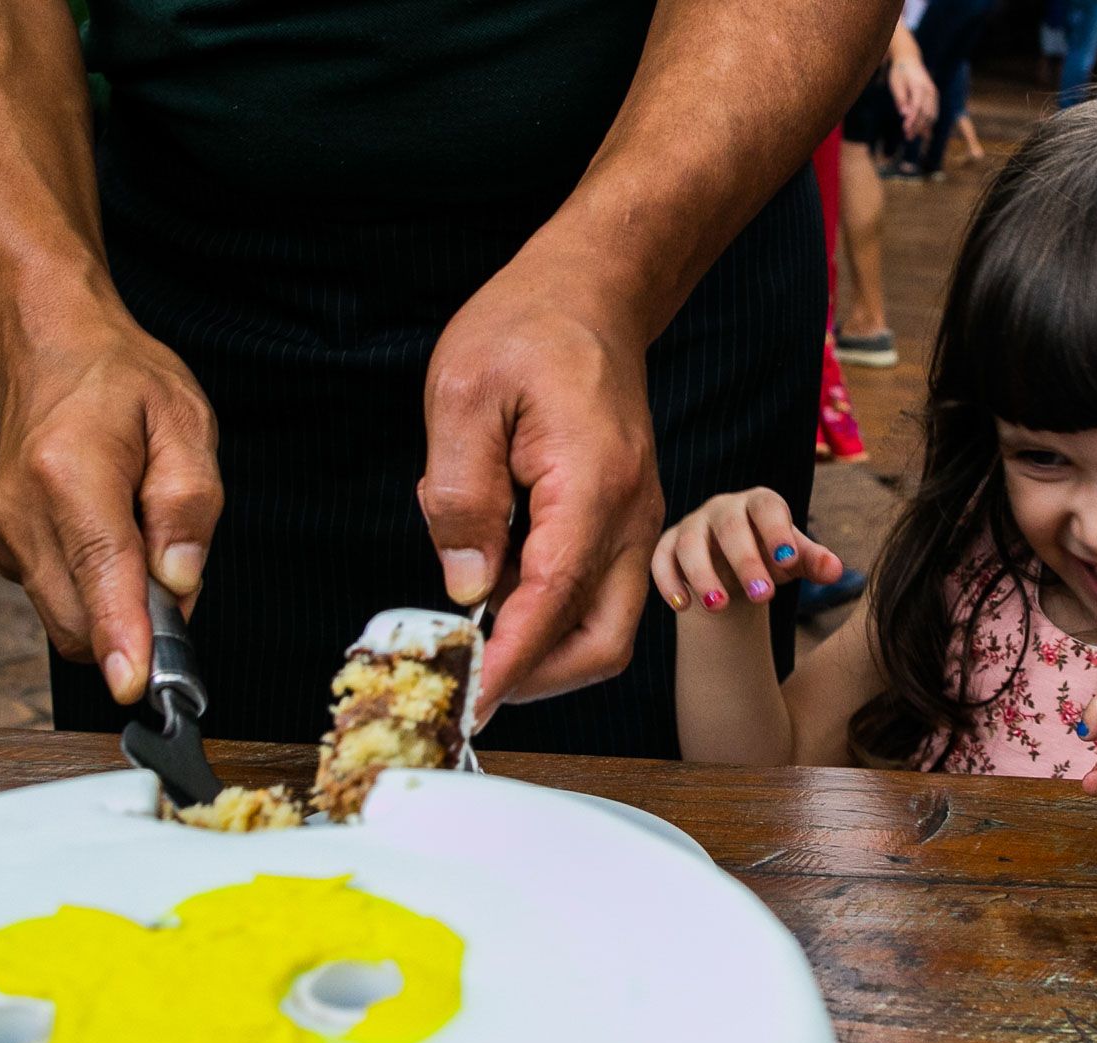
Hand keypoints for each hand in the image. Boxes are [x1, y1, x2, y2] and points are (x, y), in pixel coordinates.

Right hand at [0, 316, 220, 703]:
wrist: (48, 349)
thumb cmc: (123, 382)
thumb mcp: (184, 421)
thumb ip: (189, 504)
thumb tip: (179, 582)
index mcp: (71, 473)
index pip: (101, 572)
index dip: (123, 636)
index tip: (135, 686)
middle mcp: (23, 510)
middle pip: (80, 617)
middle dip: (137, 627)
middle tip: (176, 573)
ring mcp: (5, 532)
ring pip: (66, 619)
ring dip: (115, 610)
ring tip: (142, 538)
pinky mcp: (2, 547)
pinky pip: (56, 599)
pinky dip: (92, 593)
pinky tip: (109, 538)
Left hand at [422, 251, 663, 713]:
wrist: (593, 291)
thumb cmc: (526, 327)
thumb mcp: (462, 394)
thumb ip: (460, 494)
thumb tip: (466, 585)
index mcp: (592, 484)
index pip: (555, 599)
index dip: (513, 660)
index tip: (471, 697)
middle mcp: (630, 514)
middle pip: (604, 640)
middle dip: (540, 678)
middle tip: (472, 683)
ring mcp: (636, 521)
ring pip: (608, 626)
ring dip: (547, 652)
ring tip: (480, 646)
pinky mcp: (625, 520)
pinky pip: (600, 593)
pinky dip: (555, 617)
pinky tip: (501, 597)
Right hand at [651, 488, 842, 612]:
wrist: (733, 567)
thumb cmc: (770, 556)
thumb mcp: (793, 559)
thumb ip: (813, 561)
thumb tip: (835, 570)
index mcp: (758, 503)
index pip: (766, 508)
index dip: (776, 532)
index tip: (789, 561)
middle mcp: (723, 509)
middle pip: (729, 528)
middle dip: (745, 562)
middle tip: (764, 595)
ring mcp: (692, 525)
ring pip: (691, 545)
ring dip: (703, 575)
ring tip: (719, 606)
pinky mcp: (667, 545)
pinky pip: (661, 559)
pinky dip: (668, 581)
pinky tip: (682, 606)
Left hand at [888, 54, 938, 141]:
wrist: (910, 60)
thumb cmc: (899, 73)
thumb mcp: (896, 84)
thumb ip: (901, 99)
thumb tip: (904, 114)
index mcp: (919, 86)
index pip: (917, 106)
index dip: (912, 119)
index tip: (905, 129)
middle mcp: (929, 90)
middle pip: (926, 112)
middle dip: (917, 126)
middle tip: (908, 137)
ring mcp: (934, 93)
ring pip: (932, 114)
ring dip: (923, 127)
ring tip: (912, 137)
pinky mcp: (934, 96)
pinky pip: (934, 112)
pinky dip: (929, 123)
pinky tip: (923, 133)